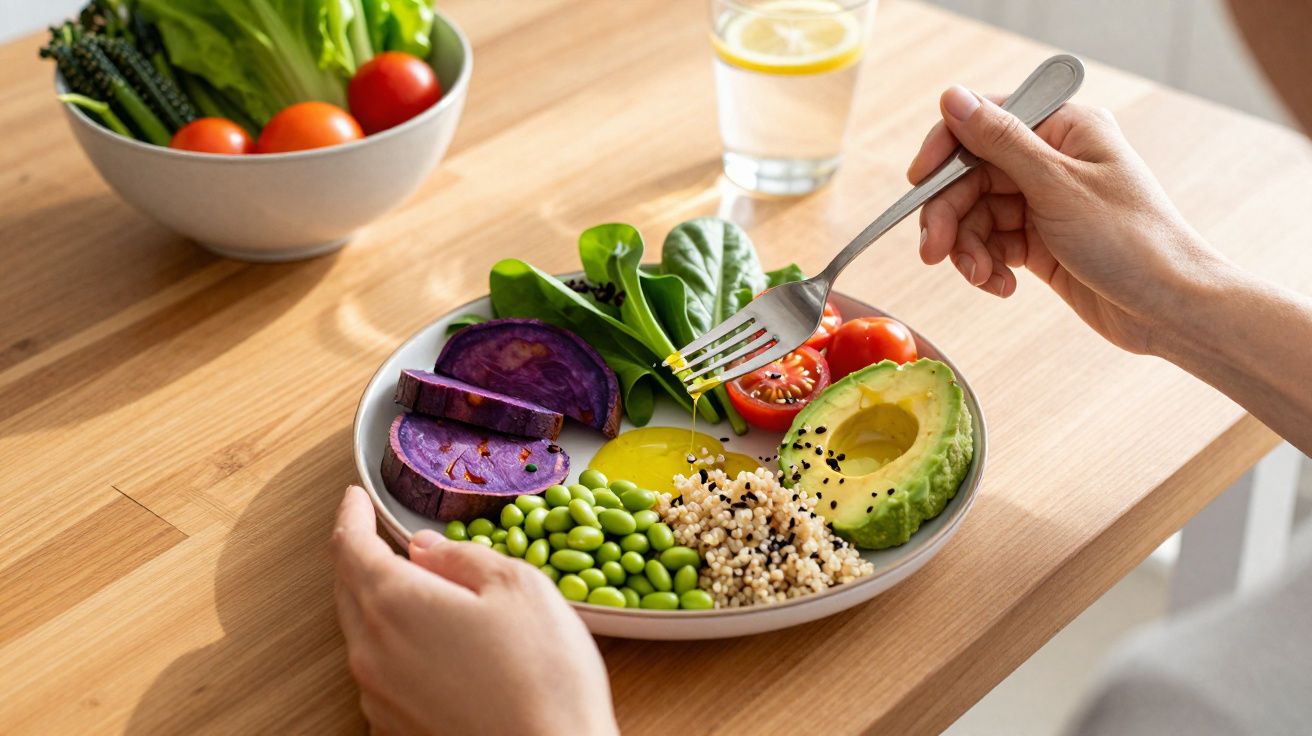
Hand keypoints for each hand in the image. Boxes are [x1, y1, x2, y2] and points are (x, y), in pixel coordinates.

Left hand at [331, 486, 617, 735]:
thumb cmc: (543, 678)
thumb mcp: (517, 586)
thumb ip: (463, 557)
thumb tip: (427, 549)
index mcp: (395, 603)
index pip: (351, 546)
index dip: (351, 515)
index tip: (355, 498)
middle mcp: (372, 652)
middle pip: (349, 590)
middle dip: (362, 558)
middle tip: (381, 537)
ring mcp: (379, 698)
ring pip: (365, 634)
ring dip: (381, 605)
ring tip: (419, 592)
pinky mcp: (396, 730)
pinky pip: (384, 674)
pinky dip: (398, 648)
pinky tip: (436, 648)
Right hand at [906, 85, 1228, 354]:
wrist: (1169, 309)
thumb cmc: (1133, 241)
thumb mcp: (1057, 186)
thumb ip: (1000, 141)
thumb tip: (953, 98)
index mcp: (1064, 129)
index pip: (984, 123)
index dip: (945, 151)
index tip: (918, 182)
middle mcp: (1051, 161)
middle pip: (971, 177)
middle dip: (949, 216)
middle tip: (934, 252)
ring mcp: (1044, 202)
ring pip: (975, 215)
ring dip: (967, 249)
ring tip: (981, 277)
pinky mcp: (1040, 242)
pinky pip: (992, 245)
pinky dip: (987, 266)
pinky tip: (1001, 286)